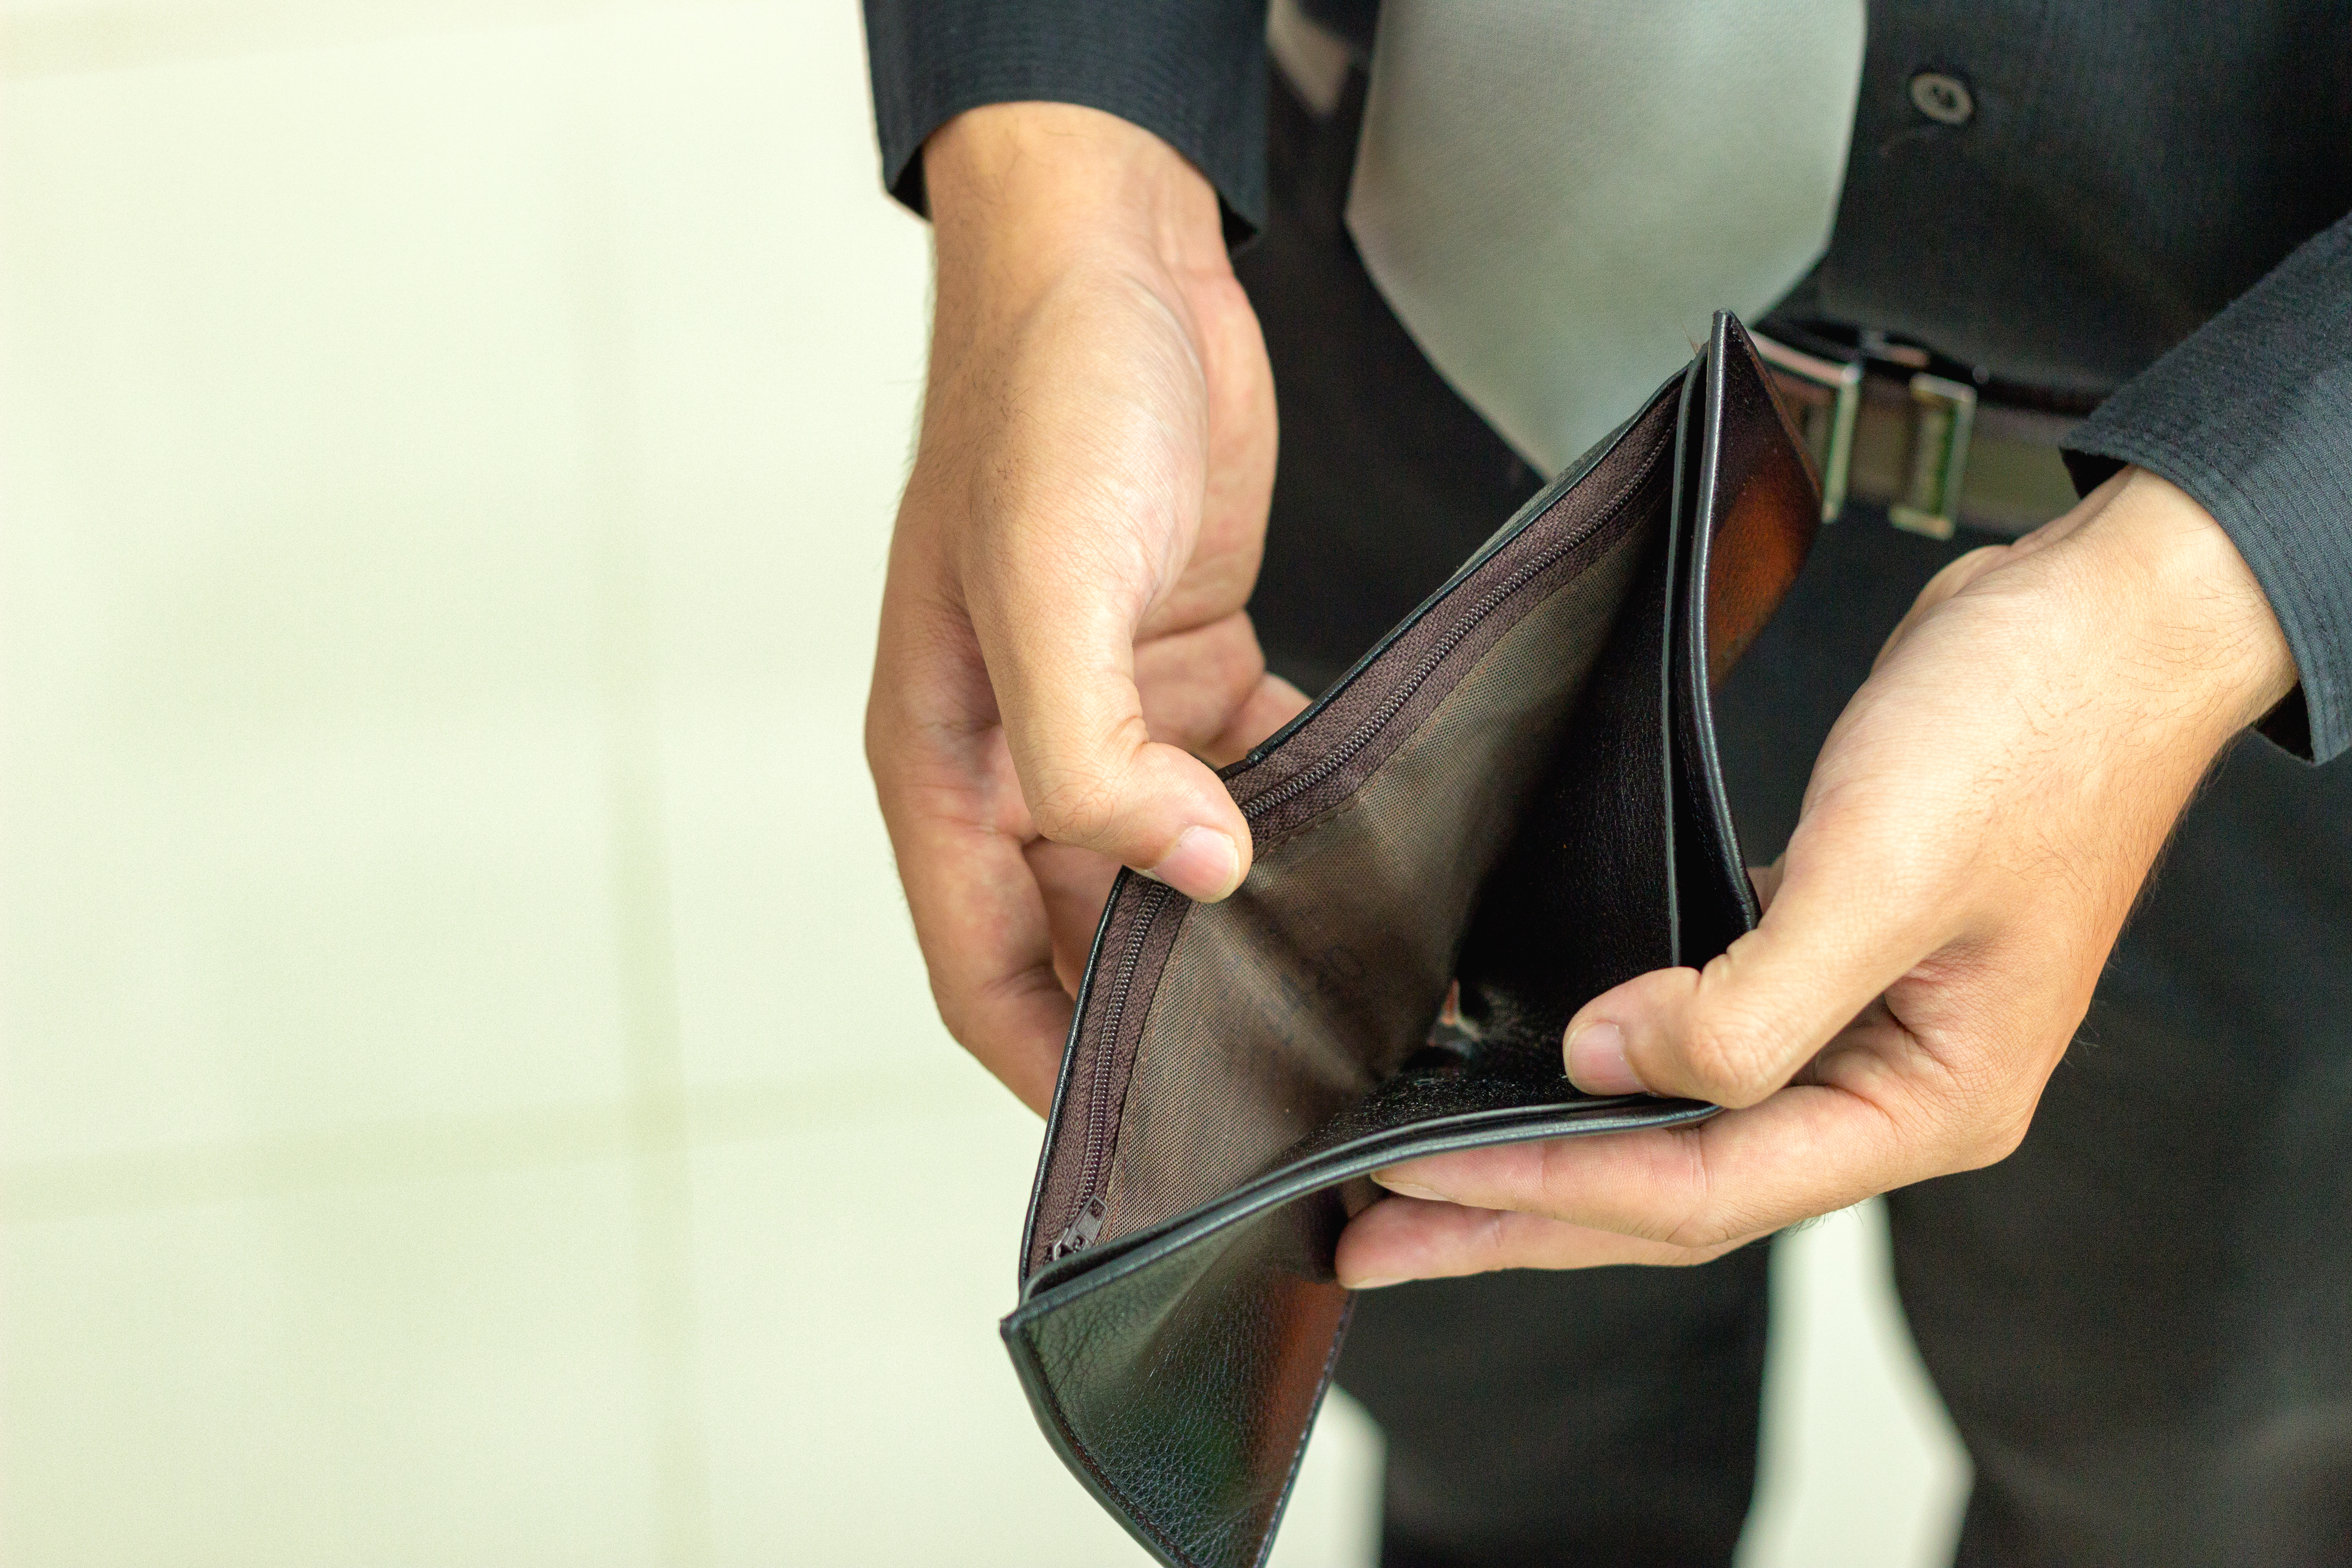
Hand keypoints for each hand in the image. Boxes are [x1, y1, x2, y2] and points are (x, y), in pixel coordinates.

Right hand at [866, 104, 1305, 1112]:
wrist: (1114, 254)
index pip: (984, 972)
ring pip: (1169, 871)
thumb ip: (1094, 757)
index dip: (1054, 1068)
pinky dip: (1289, 825)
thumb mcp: (1046, 586)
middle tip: (1287, 1082)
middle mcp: (1018, 757)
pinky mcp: (1192, 664)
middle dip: (1169, 1012)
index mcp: (946, 764)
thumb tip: (1192, 878)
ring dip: (1242, 924)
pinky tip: (1366, 858)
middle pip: (1086, 939)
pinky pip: (1238, 783)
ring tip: (1346, 990)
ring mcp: (1108, 713)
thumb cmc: (1045, 401)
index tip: (1156, 1145)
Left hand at [1336, 468, 2296, 1283]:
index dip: (1548, 1191)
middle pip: (1672, 1190)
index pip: (1702, 1190)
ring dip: (1547, 1147)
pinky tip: (1521, 1054)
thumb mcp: (1885, 875)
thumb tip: (1602, 1065)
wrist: (2105, 618)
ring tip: (1421, 1174)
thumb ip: (1750, 1004)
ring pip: (1672, 1124)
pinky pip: (1691, 1042)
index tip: (1416, 1186)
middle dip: (1518, 1215)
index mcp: (1926, 1104)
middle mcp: (1888, 1089)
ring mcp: (1857, 1026)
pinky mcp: (1821, 955)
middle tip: (1375, 1235)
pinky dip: (1602, 1058)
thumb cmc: (2030, 734)